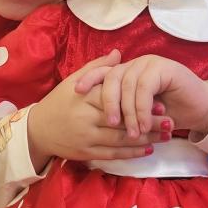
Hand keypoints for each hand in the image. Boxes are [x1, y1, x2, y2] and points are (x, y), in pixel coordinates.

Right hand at [27, 50, 170, 171]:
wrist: (37, 130)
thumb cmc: (59, 102)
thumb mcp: (74, 80)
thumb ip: (97, 68)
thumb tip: (118, 53)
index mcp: (85, 97)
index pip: (116, 98)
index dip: (139, 100)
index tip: (161, 99)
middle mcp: (86, 118)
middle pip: (122, 120)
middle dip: (148, 122)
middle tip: (170, 121)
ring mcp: (86, 138)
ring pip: (121, 140)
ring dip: (146, 139)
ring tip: (165, 136)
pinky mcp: (87, 153)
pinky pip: (113, 154)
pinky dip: (132, 153)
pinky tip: (148, 150)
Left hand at [75, 54, 207, 138]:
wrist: (201, 110)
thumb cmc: (169, 113)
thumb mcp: (139, 113)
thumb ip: (122, 108)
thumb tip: (97, 116)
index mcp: (127, 71)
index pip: (103, 71)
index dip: (89, 78)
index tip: (77, 92)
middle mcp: (136, 63)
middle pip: (113, 76)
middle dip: (109, 101)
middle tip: (110, 123)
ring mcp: (150, 63)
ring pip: (129, 84)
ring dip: (130, 111)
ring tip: (133, 132)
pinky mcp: (164, 68)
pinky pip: (145, 87)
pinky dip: (143, 108)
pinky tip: (145, 125)